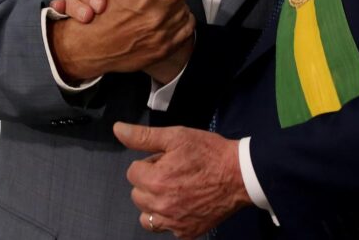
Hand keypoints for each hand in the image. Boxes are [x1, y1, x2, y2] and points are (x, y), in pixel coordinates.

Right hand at [50, 0, 193, 82]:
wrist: (91, 48)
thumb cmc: (98, 14)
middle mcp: (156, 14)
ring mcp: (162, 33)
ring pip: (184, 8)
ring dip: (173, 6)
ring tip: (158, 8)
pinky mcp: (165, 47)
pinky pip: (187, 26)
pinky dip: (179, 22)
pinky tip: (165, 21)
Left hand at [114, 123, 249, 238]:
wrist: (240, 175)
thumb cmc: (209, 153)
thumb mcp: (177, 137)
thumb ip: (143, 136)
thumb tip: (118, 129)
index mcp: (155, 180)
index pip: (133, 172)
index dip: (150, 163)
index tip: (167, 160)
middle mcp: (160, 206)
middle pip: (137, 194)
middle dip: (150, 182)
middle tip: (173, 173)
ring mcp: (173, 222)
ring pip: (147, 216)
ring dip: (155, 203)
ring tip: (175, 191)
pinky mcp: (186, 232)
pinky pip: (166, 228)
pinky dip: (171, 218)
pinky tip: (185, 204)